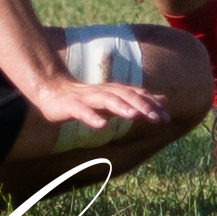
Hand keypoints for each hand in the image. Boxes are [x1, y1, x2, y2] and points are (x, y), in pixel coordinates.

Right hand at [32, 75, 168, 132]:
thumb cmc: (83, 97)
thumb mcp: (113, 99)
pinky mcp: (71, 106)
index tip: (166, 116)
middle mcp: (101, 92)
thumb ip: (136, 100)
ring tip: (135, 116)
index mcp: (112, 91)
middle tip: (157, 118)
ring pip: (106, 100)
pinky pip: (82, 111)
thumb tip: (162, 100)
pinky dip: (92, 117)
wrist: (49, 89)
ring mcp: (86, 98)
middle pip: (124, 95)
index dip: (150, 104)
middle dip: (141, 105)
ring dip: (121, 107)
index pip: (135, 94)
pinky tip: (102, 126)